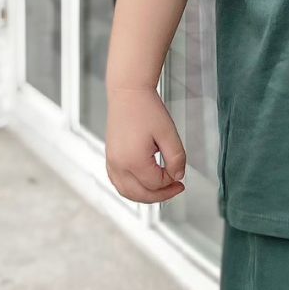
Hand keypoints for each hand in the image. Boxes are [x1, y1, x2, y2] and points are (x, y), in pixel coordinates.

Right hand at [104, 85, 187, 202]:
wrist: (128, 94)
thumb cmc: (147, 110)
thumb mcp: (169, 134)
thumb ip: (176, 158)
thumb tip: (177, 176)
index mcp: (134, 160)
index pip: (156, 183)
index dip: (171, 181)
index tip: (179, 172)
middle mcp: (119, 165)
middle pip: (140, 194)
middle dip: (161, 195)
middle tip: (176, 188)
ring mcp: (111, 162)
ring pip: (127, 192)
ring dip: (146, 195)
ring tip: (162, 190)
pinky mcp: (109, 158)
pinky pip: (118, 183)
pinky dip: (132, 189)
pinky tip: (144, 184)